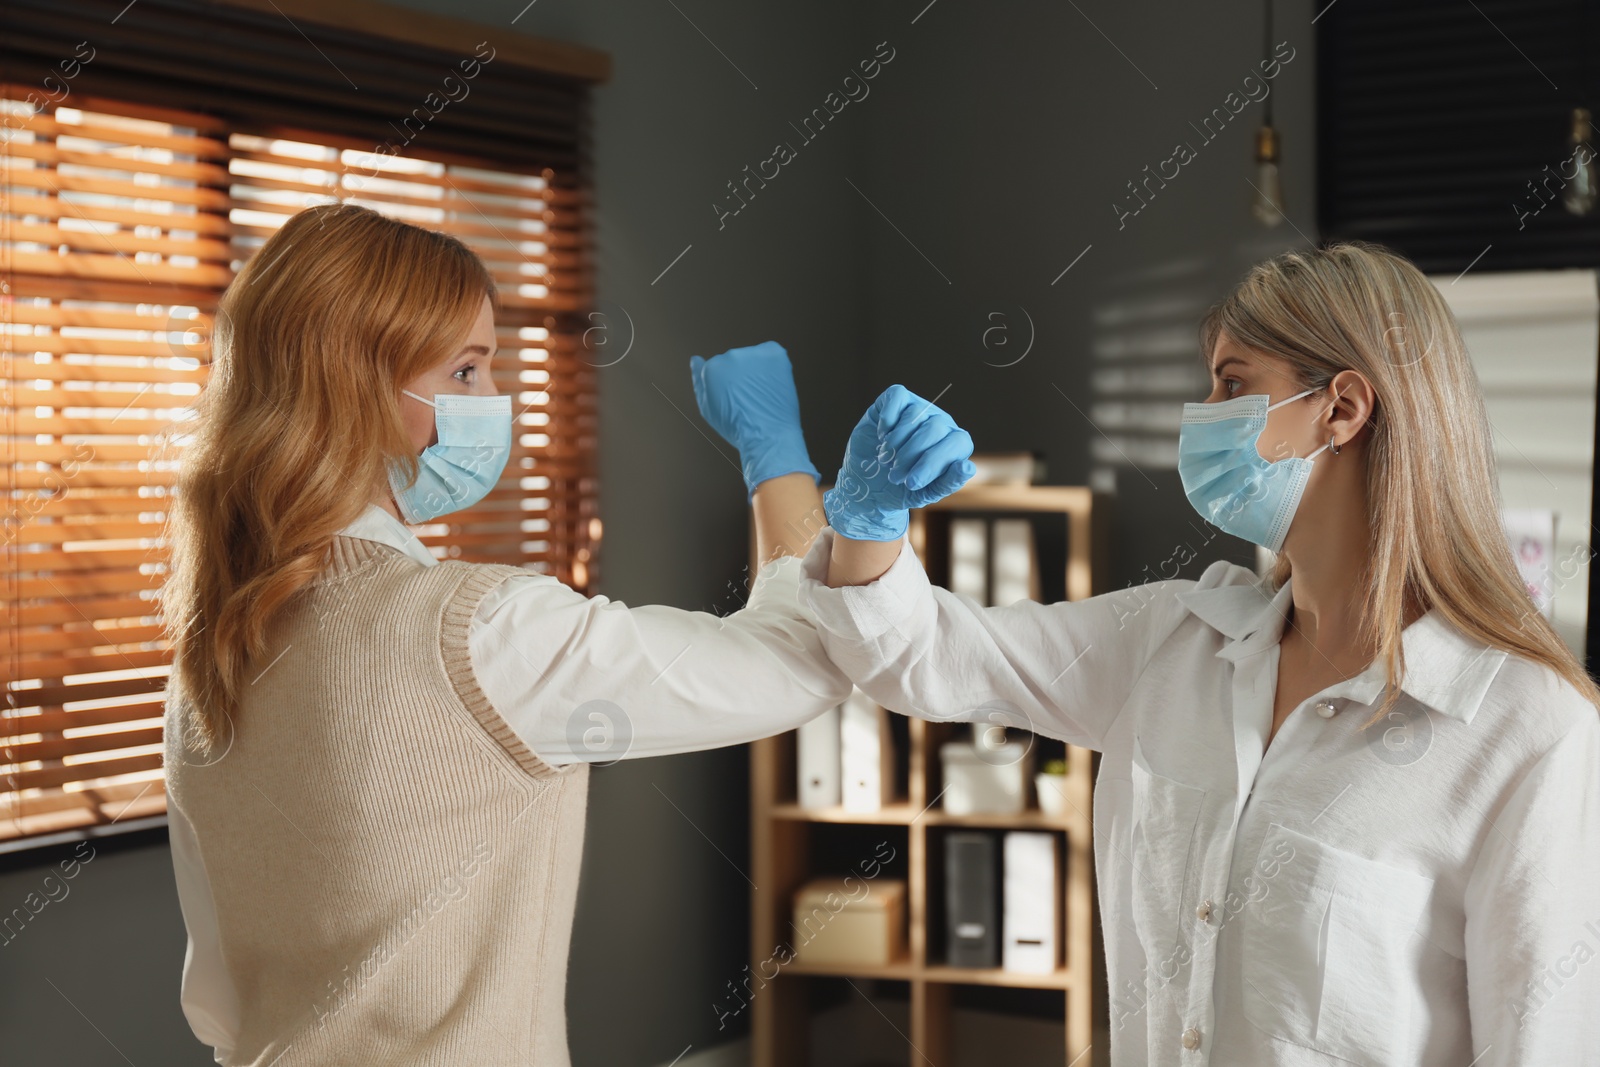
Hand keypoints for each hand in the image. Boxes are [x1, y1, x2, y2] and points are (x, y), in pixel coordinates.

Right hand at [690, 340, 820, 500]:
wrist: (767, 436)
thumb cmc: (738, 428)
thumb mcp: (707, 408)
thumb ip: (699, 381)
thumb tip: (695, 361)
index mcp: (713, 368)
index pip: (718, 366)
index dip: (728, 384)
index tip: (735, 397)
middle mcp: (731, 357)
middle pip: (736, 360)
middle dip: (742, 374)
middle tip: (749, 397)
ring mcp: (754, 354)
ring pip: (754, 357)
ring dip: (757, 370)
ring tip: (762, 394)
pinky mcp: (775, 354)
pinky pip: (772, 353)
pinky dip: (774, 365)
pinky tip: (773, 384)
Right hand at [824, 384, 975, 540]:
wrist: (870, 483)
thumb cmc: (903, 488)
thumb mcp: (926, 493)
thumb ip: (949, 482)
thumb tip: (968, 466)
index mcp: (956, 444)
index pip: (957, 443)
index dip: (933, 463)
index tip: (911, 483)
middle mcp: (942, 422)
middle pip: (934, 429)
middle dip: (910, 456)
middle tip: (894, 476)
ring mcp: (920, 408)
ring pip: (914, 415)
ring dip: (895, 443)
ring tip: (885, 461)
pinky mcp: (897, 399)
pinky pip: (897, 397)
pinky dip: (887, 419)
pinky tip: (881, 437)